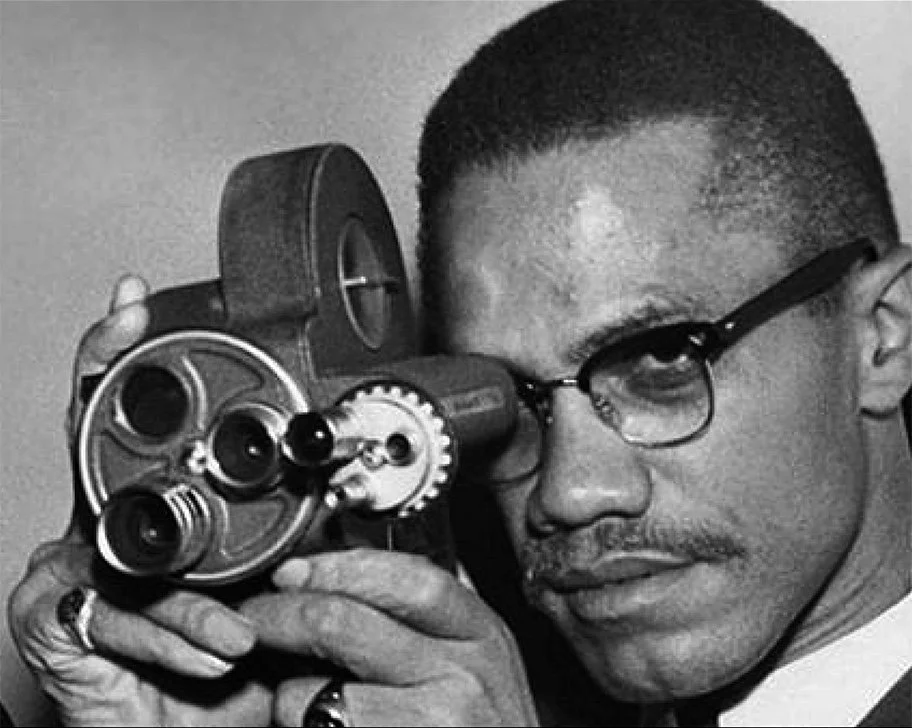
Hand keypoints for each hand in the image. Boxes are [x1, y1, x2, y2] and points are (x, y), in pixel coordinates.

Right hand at [8, 275, 271, 725]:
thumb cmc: (236, 667)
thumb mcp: (268, 592)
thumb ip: (284, 542)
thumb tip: (331, 497)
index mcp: (153, 513)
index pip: (135, 428)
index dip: (123, 359)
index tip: (135, 301)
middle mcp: (104, 529)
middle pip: (93, 443)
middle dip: (106, 383)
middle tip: (126, 328)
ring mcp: (71, 572)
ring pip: (124, 552)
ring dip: (191, 597)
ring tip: (242, 631)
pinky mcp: (51, 624)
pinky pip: (112, 618)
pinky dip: (171, 639)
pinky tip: (211, 655)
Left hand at [241, 548, 539, 726]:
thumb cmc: (479, 727)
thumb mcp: (469, 661)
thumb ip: (419, 621)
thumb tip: (319, 579)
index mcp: (481, 634)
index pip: (404, 577)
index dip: (336, 569)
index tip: (293, 572)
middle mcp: (463, 676)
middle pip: (341, 622)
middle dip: (278, 616)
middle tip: (253, 620)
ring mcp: (433, 725)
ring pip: (310, 692)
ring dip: (287, 694)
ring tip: (296, 697)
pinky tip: (319, 727)